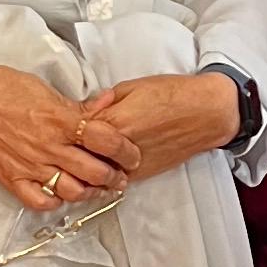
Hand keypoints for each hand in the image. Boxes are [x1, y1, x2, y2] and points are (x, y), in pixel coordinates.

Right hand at [0, 62, 127, 214]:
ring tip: (98, 187)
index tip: (132, 154)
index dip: (126, 150)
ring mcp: (30, 166)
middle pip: (96, 171)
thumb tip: (106, 105)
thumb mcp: (43, 88)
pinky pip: (41, 202)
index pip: (107, 140)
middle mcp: (48, 146)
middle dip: (115, 176)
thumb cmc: (0, 87)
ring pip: (73, 191)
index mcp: (59, 119)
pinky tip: (62, 193)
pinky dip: (56, 201)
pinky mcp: (12, 179)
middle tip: (121, 175)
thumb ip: (77, 105)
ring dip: (91, 192)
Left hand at [74, 70, 240, 185]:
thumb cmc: (172, 94)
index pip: (76, 130)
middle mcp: (120, 148)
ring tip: (78, 158)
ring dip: (86, 167)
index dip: (67, 126)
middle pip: (82, 155)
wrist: (205, 113)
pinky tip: (101, 165)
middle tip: (64, 144)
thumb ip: (104, 101)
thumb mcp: (131, 86)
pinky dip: (106, 174)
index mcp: (115, 122)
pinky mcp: (143, 175)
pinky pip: (115, 179)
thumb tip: (85, 109)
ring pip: (96, 172)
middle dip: (72, 149)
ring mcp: (132, 165)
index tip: (61, 124)